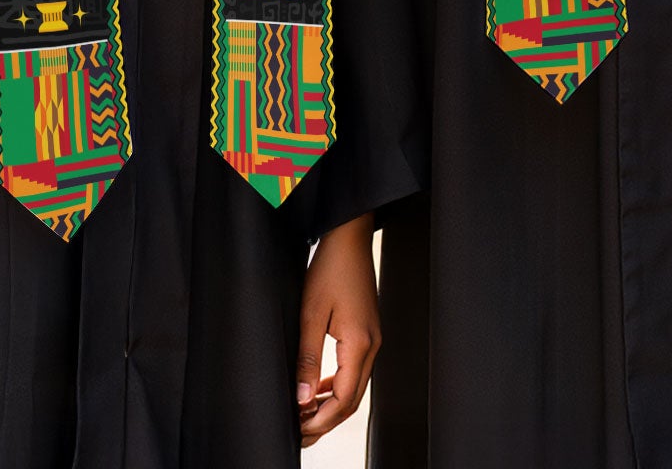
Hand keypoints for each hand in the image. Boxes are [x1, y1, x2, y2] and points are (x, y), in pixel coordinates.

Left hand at [296, 213, 379, 444]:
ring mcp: (373, 338)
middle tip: (299, 433)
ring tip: (305, 416)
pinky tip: (318, 389)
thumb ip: (307, 359)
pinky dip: (338, 387)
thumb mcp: (310, 314)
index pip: (344, 399)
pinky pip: (355, 370)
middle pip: (353, 399)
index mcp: (360, 343)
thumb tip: (302, 399)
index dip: (321, 420)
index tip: (298, 430)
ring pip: (355, 387)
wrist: (350, 238)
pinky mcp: (367, 332)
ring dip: (331, 405)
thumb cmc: (331, 269)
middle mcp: (372, 344)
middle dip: (326, 421)